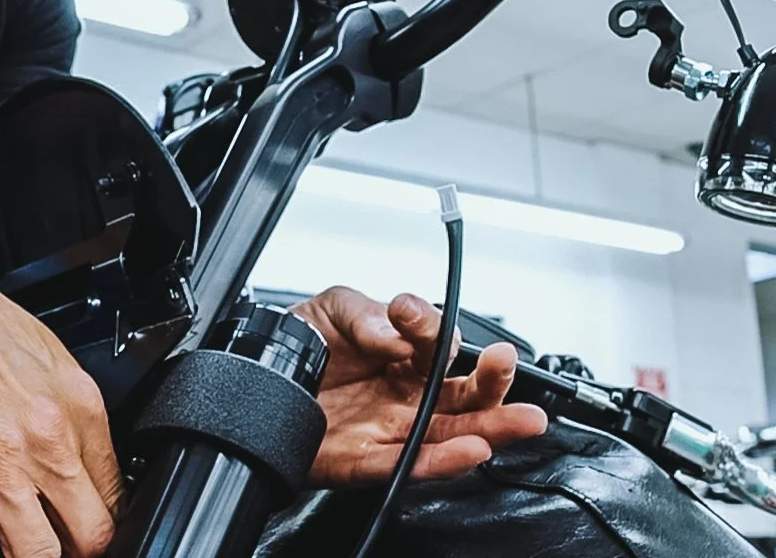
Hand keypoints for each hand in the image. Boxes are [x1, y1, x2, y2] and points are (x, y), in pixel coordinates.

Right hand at [0, 213, 120, 557]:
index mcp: (78, 406)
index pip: (116, 495)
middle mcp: (47, 437)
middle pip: (91, 537)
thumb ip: (60, 410)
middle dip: (73, 554)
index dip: (99, 526)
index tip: (81, 533)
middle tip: (52, 551)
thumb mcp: (40, 353)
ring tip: (6, 555)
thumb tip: (69, 456)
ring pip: (37, 556)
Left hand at [291, 287, 547, 486]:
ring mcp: (390, 428)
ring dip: (487, 428)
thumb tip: (396, 332)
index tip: (407, 312)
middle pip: (462, 394)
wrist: (257, 379)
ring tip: (518, 420)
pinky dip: (441, 462)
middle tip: (504, 363)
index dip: (431, 326)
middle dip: (492, 382)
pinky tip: (469, 451)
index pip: (438, 342)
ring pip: (450, 434)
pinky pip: (408, 465)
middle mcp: (405, 393)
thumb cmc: (301, 346)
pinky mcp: (366, 459)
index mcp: (404, 354)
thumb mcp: (331, 310)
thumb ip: (365, 315)